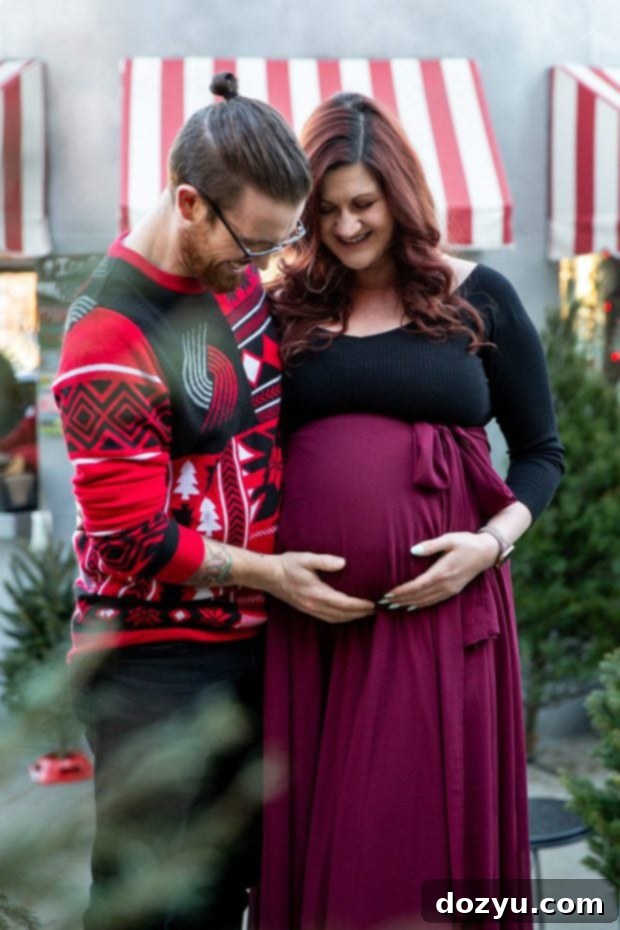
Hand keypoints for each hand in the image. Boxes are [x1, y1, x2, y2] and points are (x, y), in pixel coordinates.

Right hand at [266, 552, 375, 623]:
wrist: (268, 575)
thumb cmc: (287, 565)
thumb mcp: (306, 558)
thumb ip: (325, 561)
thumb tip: (343, 563)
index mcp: (317, 593)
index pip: (343, 603)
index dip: (359, 605)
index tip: (372, 603)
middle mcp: (314, 605)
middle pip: (341, 615)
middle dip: (359, 614)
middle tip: (374, 610)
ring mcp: (309, 609)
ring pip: (334, 619)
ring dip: (350, 618)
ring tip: (363, 613)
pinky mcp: (306, 609)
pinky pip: (326, 618)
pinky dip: (339, 619)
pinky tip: (344, 614)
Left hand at [380, 531, 499, 610]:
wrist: (486, 552)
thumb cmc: (466, 542)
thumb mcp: (449, 539)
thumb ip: (430, 545)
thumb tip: (413, 550)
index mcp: (442, 572)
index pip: (416, 586)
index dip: (401, 591)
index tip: (387, 593)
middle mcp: (445, 584)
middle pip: (418, 596)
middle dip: (400, 600)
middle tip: (383, 602)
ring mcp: (450, 589)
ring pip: (425, 601)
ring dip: (407, 604)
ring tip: (392, 606)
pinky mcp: (453, 591)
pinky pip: (434, 601)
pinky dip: (420, 605)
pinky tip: (411, 606)